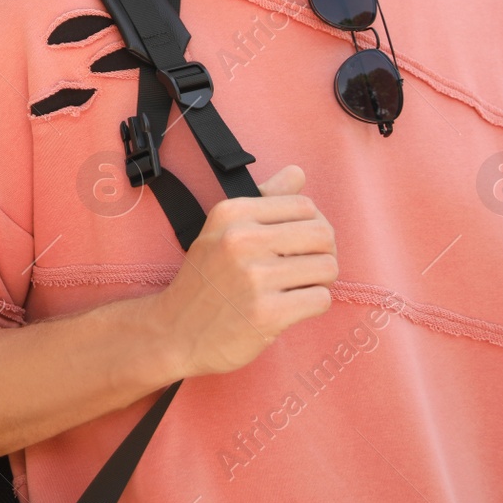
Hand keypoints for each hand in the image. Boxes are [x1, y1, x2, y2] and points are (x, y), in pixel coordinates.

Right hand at [148, 164, 337, 380]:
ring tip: (298, 287)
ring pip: (327, 267)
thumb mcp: (223, 230)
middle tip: (307, 267)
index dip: (313, 224)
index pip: (304, 205)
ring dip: (320, 281)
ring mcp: (255, 277)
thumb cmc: (205, 278)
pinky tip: (292, 307)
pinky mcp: (268, 313)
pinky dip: (313, 305)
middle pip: (322, 234)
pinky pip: (320, 299)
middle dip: (323, 252)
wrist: (175, 330)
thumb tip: (298, 172)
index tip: (300, 243)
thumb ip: (265, 199)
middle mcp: (242, 239)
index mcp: (232, 212)